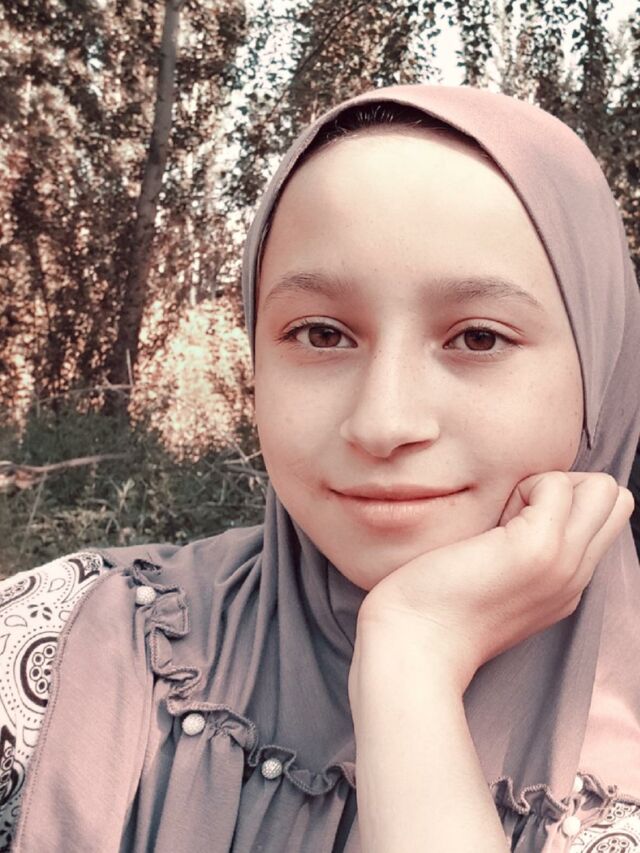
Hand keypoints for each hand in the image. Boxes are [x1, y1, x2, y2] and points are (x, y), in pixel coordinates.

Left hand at [356, 471, 634, 692]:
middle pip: (615, 499)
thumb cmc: (433, 608)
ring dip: (548, 485)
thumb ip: (521, 551)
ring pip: (602, 488)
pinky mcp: (538, 548)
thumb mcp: (494, 580)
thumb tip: (517, 505)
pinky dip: (524, 485)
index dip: (565, 502)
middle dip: (568, 487)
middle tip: (512, 512)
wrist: (413, 647)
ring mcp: (562, 563)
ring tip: (503, 518)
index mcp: (566, 585)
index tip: (514, 520)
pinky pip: (558, 483)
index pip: (605, 519)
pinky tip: (490, 522)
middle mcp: (575, 576)